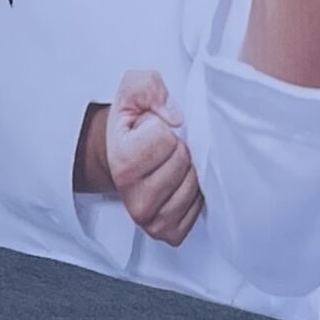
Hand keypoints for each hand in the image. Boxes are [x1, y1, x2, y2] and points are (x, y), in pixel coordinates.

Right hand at [98, 71, 202, 246]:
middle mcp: (134, 198)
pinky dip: (194, 193)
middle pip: (183, 162)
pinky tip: (177, 183)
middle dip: (178, 148)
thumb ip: (149, 86)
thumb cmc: (131, 123)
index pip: (165, 138)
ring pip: (194, 186)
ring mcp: (151, 219)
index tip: (149, 130)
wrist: (121, 155)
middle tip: (160, 149)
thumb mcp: (133, 90)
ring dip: (188, 170)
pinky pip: (198, 209)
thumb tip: (176, 118)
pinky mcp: (169, 232)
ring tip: (168, 164)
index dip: (162, 127)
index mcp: (122, 162)